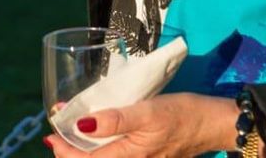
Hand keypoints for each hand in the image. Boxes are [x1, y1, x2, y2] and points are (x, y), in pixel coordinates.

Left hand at [42, 93, 244, 157]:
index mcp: (130, 157)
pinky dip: (101, 147)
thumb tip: (81, 126)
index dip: (64, 150)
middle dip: (71, 150)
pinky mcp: (147, 156)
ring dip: (84, 149)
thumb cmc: (181, 114)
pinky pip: (116, 155)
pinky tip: (97, 134)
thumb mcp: (148, 112)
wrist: (214, 124)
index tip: (51, 132)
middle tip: (56, 130)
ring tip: (70, 132)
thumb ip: (115, 120)